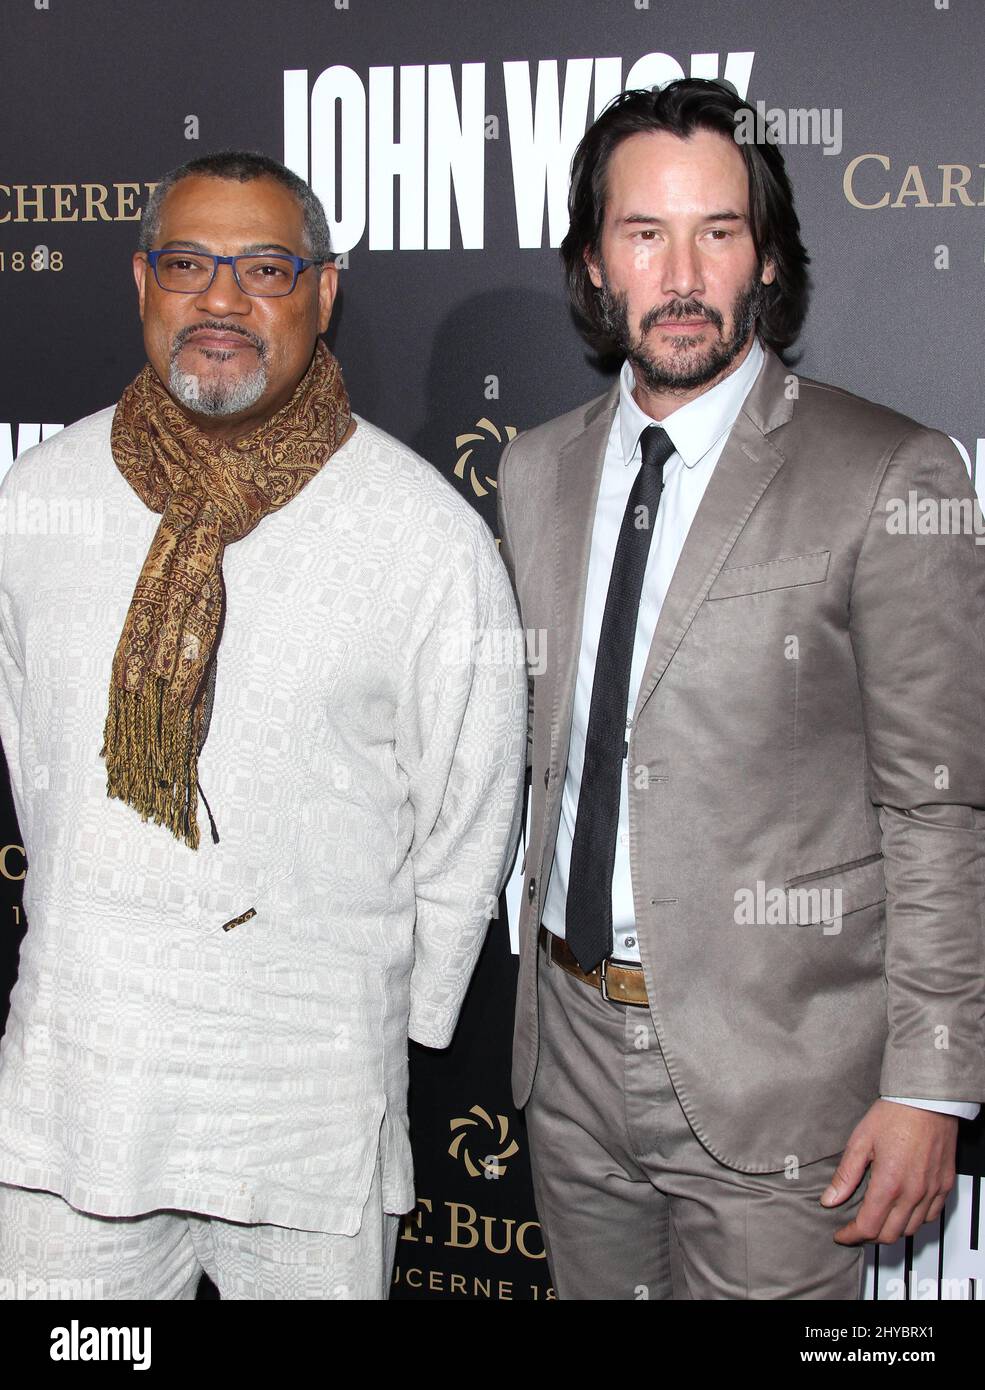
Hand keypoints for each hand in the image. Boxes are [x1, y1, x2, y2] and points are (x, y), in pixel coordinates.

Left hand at [820, 1099, 957, 1244]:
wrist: (927, 1101)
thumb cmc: (894, 1115)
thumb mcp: (860, 1141)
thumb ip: (845, 1175)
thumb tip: (829, 1200)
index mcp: (888, 1183)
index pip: (868, 1227)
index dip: (851, 1236)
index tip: (841, 1234)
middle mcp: (913, 1193)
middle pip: (890, 1235)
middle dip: (869, 1236)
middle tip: (855, 1227)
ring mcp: (931, 1191)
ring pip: (910, 1229)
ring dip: (891, 1230)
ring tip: (877, 1218)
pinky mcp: (944, 1186)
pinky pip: (930, 1216)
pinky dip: (914, 1220)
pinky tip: (902, 1209)